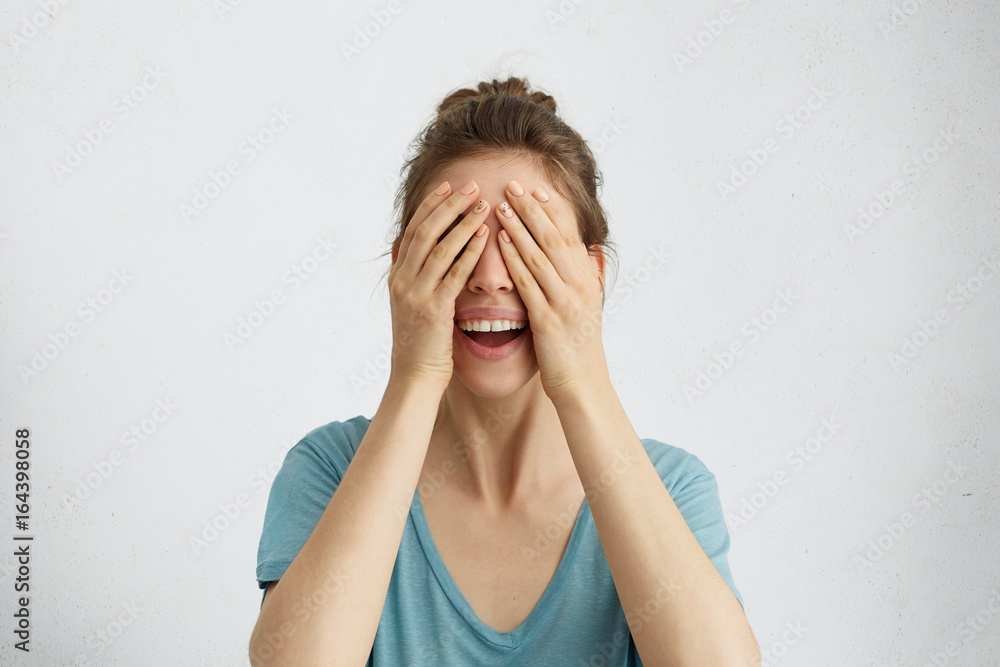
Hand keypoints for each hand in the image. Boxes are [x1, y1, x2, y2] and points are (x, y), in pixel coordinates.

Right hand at [387, 180, 491, 391]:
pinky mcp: (433, 309)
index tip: (449, 185)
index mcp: (398, 275)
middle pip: (425, 231)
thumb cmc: (421, 339)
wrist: (415, 373)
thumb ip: (409, 273)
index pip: (413, 230)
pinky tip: (484, 236)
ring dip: (463, 223)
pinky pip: (453, 274)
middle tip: (470, 185)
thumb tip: (406, 246)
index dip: (432, 205)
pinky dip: (469, 252)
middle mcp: (403, 280)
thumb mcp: (408, 301)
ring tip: (482, 204)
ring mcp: (415, 294)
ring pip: (439, 247)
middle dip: (449, 205)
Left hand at [495, 179, 609, 399]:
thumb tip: (583, 254)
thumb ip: (582, 279)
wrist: (583, 384)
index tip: (536, 189)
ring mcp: (565, 302)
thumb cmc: (579, 348)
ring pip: (540, 255)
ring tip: (501, 205)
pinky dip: (514, 259)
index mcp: (587, 280)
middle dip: (532, 209)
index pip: (569, 236)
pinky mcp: (549, 320)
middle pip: (554, 238)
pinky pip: (529, 283)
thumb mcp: (586, 307)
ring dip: (519, 227)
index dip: (552, 211)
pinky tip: (499, 242)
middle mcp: (579, 286)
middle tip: (514, 185)